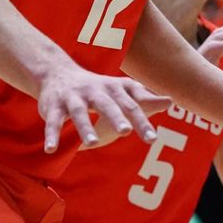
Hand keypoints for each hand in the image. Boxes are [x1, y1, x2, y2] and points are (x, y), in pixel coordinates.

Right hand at [38, 63, 170, 152]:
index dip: (142, 120)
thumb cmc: (99, 88)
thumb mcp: (122, 89)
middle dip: (117, 118)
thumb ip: (145, 97)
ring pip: (80, 112)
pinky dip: (53, 135)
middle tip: (126, 132)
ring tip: (93, 143)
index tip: (153, 138)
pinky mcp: (53, 106)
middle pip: (109, 105)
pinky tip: (52, 150)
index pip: (132, 104)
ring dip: (85, 127)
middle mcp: (96, 91)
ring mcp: (74, 97)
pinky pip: (53, 122)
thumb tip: (170, 101)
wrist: (59, 73)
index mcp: (115, 88)